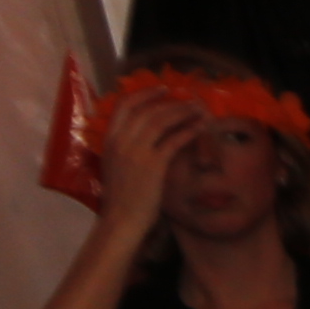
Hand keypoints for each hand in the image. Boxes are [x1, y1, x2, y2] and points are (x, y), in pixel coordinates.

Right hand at [96, 89, 193, 240]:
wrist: (121, 219)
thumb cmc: (122, 197)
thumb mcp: (117, 165)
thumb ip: (126, 147)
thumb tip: (144, 134)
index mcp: (109, 139)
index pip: (125, 105)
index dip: (145, 94)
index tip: (162, 89)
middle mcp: (121, 141)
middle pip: (147, 110)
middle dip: (171, 102)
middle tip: (189, 100)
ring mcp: (136, 151)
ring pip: (161, 120)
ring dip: (183, 112)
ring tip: (198, 110)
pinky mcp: (153, 164)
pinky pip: (174, 140)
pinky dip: (189, 131)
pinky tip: (200, 128)